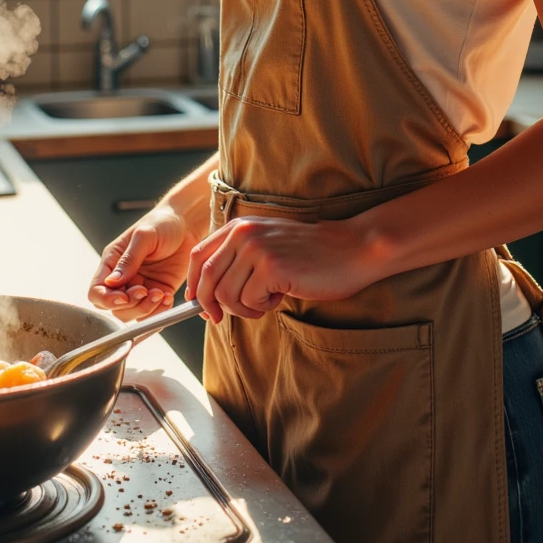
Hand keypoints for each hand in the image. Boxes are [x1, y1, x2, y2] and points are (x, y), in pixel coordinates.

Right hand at [88, 205, 200, 322]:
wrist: (187, 224)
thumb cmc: (162, 222)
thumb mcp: (144, 236)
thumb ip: (129, 259)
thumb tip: (112, 282)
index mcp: (112, 262)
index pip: (97, 290)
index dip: (106, 299)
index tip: (123, 297)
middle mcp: (124, 278)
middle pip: (114, 307)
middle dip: (130, 305)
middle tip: (146, 291)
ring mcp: (141, 286)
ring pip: (133, 313)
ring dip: (146, 309)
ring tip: (161, 294)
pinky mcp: (158, 292)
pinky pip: (153, 312)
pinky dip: (159, 311)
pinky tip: (168, 297)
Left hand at [186, 216, 373, 322]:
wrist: (350, 248)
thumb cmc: (311, 253)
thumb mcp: (267, 245)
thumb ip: (237, 261)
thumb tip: (206, 296)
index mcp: (239, 226)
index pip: (198, 256)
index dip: (193, 284)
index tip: (197, 303)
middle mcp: (243, 234)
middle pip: (206, 279)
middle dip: (211, 305)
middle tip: (225, 316)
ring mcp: (257, 249)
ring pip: (226, 295)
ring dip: (244, 307)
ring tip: (268, 298)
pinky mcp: (272, 268)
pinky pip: (249, 301)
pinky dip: (262, 307)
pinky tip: (281, 296)